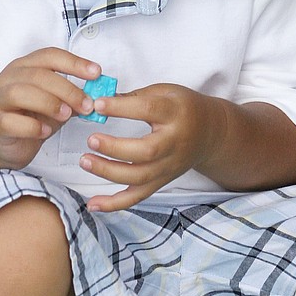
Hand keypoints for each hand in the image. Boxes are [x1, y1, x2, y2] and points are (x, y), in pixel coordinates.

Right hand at [0, 48, 100, 171]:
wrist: (1, 143)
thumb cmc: (29, 118)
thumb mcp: (55, 104)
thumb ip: (72, 98)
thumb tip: (99, 97)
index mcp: (25, 67)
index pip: (50, 56)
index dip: (74, 63)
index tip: (96, 73)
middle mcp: (9, 78)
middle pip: (38, 75)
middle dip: (67, 89)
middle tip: (86, 105)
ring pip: (20, 93)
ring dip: (48, 103)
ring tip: (66, 116)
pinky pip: (11, 121)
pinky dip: (31, 126)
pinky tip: (45, 132)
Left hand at [79, 83, 220, 211]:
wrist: (210, 133)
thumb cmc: (182, 108)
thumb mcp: (165, 92)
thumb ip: (133, 96)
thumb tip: (97, 101)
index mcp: (175, 113)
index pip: (148, 110)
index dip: (122, 108)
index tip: (98, 105)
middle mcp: (174, 143)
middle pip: (146, 151)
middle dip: (115, 148)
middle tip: (91, 139)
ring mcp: (168, 166)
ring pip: (139, 177)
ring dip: (109, 172)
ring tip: (85, 161)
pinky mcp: (161, 181)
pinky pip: (137, 197)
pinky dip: (114, 204)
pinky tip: (92, 203)